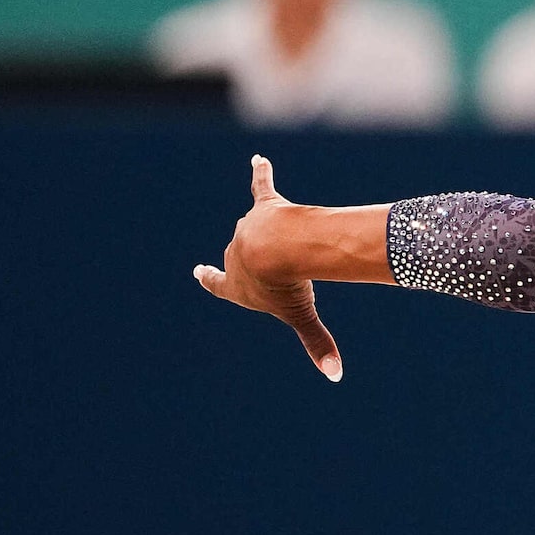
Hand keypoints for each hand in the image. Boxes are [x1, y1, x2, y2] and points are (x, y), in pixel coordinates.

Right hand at [194, 155, 344, 380]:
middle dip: (257, 262)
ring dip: (271, 234)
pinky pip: (262, 187)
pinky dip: (262, 173)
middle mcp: (236, 255)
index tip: (198, 270)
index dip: (210, 280)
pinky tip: (261, 159)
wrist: (280, 249)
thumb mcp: (299, 316)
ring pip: (256, 229)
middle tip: (276, 270)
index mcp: (235, 284)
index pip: (218, 285)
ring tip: (288, 244)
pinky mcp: (265, 207)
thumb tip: (335, 375)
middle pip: (244, 258)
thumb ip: (317, 343)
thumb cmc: (284, 286)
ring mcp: (248, 229)